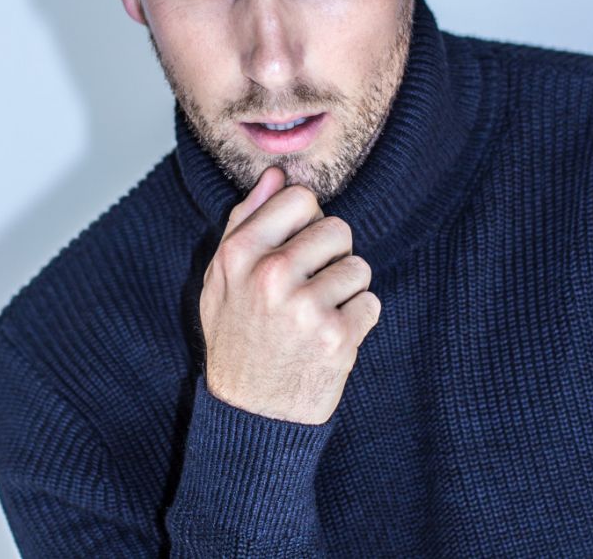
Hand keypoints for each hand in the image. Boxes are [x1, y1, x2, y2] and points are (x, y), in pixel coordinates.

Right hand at [199, 166, 380, 423]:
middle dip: (330, 255)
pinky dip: (358, 320)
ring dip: (346, 290)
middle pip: (337, 228)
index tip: (297, 250)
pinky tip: (330, 338)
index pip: (301, 198)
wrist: (249, 417)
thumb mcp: (220, 278)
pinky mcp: (338, 338)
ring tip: (317, 316)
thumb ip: (245, 221)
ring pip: (359, 266)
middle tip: (308, 288)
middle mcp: (271, 276)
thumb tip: (276, 175)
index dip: (306, 222)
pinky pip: (371, 302)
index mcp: (239, 254)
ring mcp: (306, 308)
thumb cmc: (236, 337)